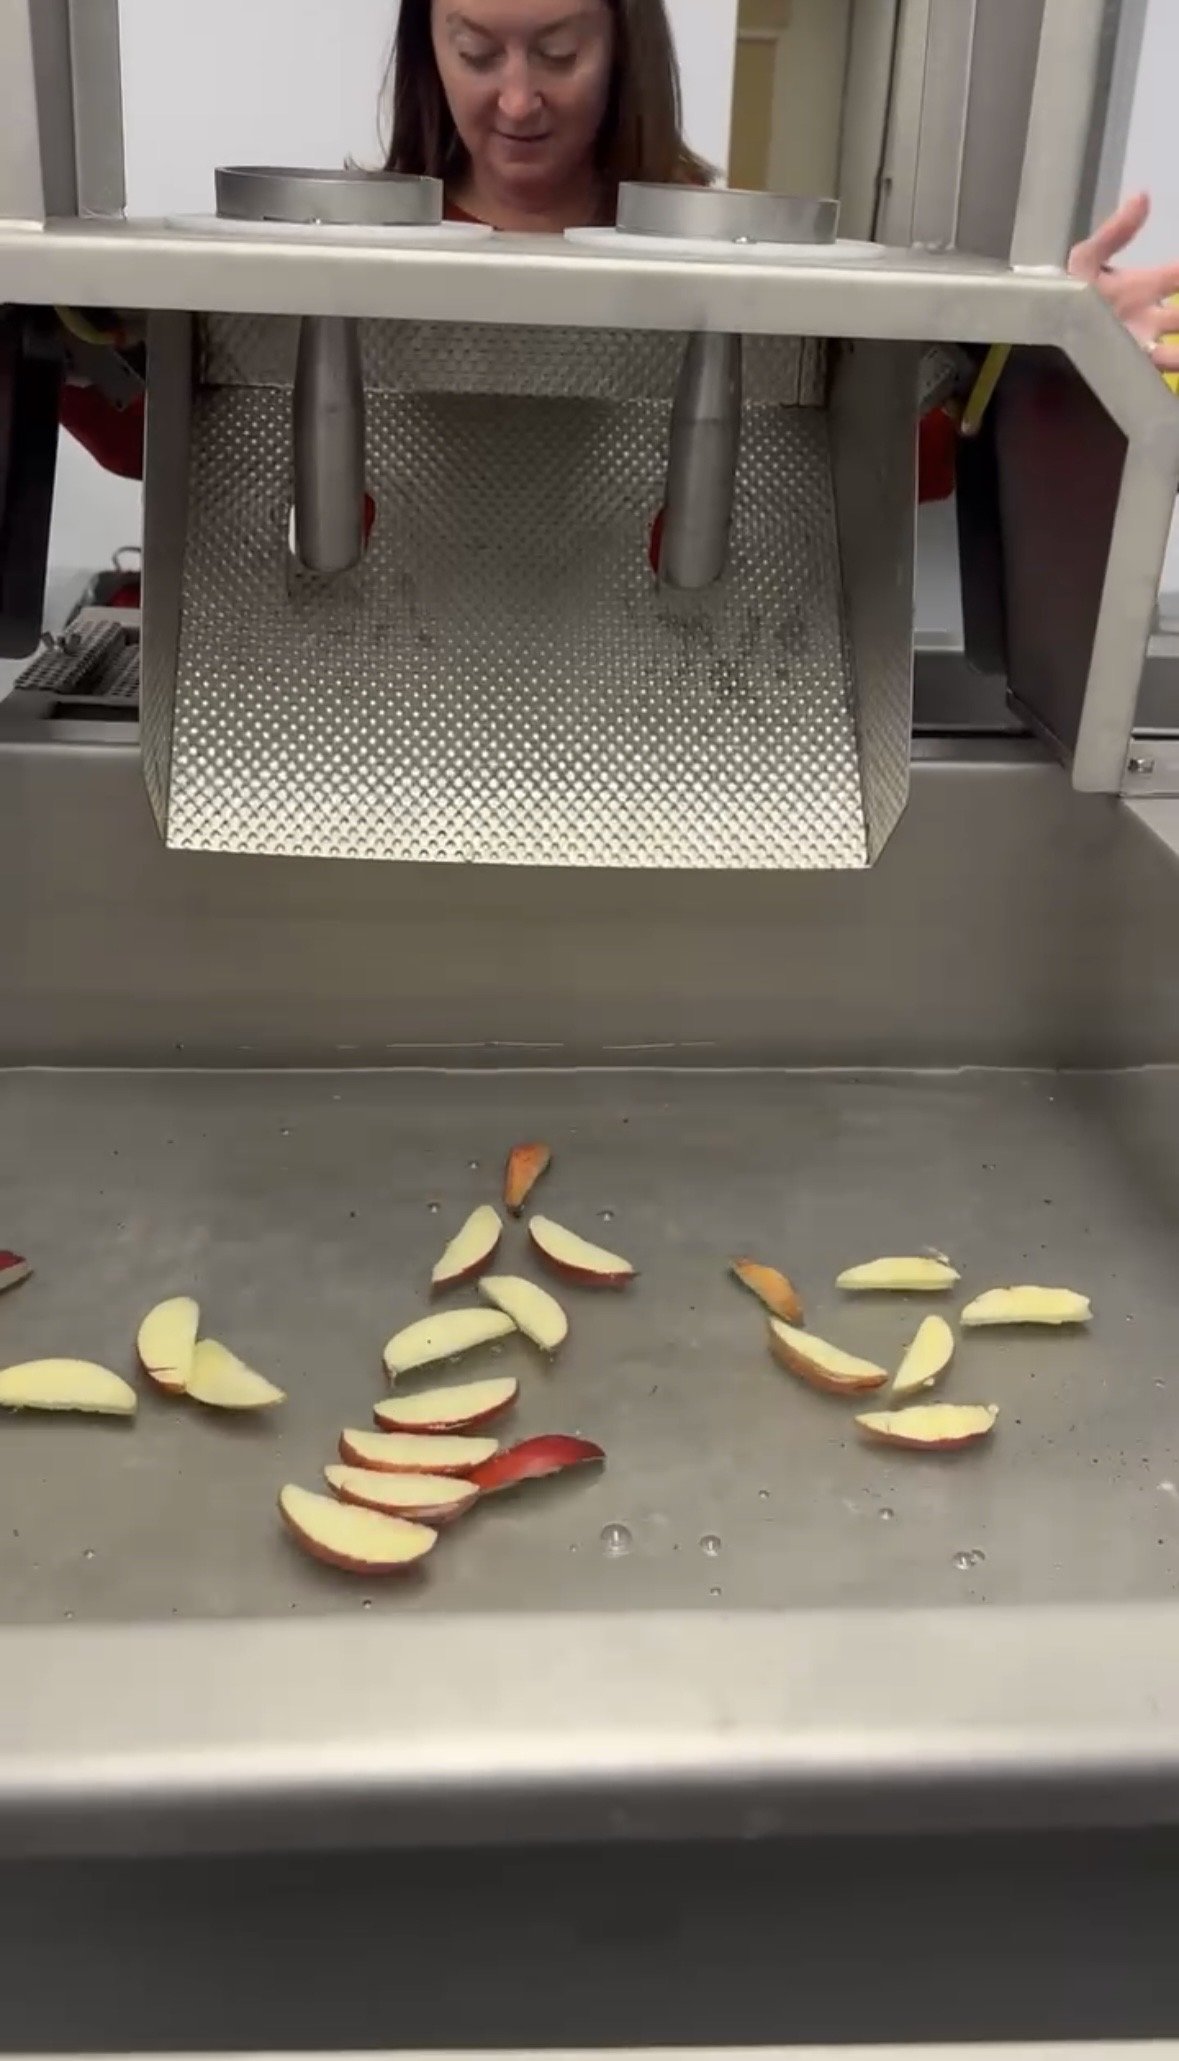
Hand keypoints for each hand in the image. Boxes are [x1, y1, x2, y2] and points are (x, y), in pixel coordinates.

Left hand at [1069, 192, 1178, 374]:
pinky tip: (1168, 391)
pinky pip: (1160, 377)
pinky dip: (1175, 371)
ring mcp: (1144, 348)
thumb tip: (1143, 196)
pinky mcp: (1134, 373)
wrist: (1040, 337)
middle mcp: (1151, 318)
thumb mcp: (1085, 260)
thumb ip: (1114, 233)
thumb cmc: (1064, 295)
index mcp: (1144, 287)